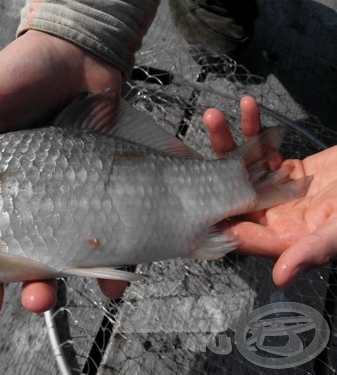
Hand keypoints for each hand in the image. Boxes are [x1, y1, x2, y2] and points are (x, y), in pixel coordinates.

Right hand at [0, 30, 123, 318]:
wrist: (78, 58)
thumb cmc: (20, 75)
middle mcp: (7, 200)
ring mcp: (46, 202)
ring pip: (37, 258)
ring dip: (35, 288)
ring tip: (37, 298)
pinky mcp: (83, 197)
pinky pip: (90, 238)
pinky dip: (99, 265)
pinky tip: (105, 283)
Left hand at [204, 96, 336, 286]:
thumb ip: (312, 251)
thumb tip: (280, 277)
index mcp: (282, 238)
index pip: (238, 232)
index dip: (213, 216)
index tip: (189, 195)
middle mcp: (275, 217)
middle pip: (231, 195)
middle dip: (210, 170)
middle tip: (186, 149)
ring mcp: (279, 192)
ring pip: (242, 168)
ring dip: (227, 141)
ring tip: (213, 116)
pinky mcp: (289, 169)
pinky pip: (265, 150)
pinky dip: (255, 129)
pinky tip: (247, 108)